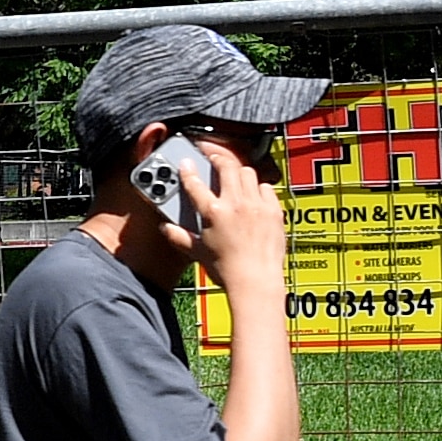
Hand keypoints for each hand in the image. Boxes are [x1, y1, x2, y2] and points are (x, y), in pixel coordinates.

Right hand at [177, 135, 286, 282]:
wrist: (256, 283)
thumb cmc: (228, 270)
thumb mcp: (198, 252)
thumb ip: (179, 237)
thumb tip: (167, 229)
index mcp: (214, 213)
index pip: (196, 184)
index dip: (189, 171)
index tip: (187, 164)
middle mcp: (236, 204)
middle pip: (227, 166)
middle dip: (217, 157)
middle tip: (212, 157)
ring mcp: (257, 206)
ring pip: (248, 173)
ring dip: (238, 172)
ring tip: (233, 176)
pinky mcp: (274, 211)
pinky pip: (267, 188)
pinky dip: (259, 188)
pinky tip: (254, 194)